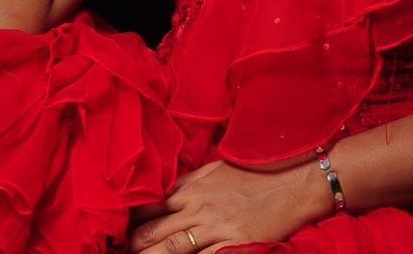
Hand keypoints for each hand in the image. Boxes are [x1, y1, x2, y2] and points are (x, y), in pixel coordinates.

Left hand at [126, 158, 330, 253]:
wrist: (295, 181)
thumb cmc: (258, 171)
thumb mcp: (218, 168)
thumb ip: (191, 180)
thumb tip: (167, 191)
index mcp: (192, 185)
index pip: (150, 204)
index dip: (130, 221)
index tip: (117, 234)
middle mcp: (198, 204)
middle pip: (152, 230)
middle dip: (132, 246)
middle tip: (117, 253)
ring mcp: (214, 225)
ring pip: (170, 249)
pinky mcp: (233, 242)